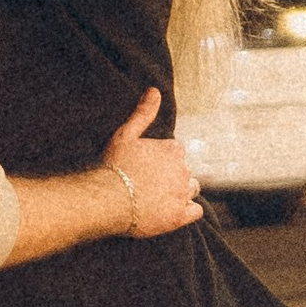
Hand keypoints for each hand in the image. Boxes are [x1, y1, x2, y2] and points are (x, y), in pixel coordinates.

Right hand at [0, 87, 201, 269]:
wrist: (108, 198)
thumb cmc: (115, 165)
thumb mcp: (125, 134)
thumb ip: (143, 113)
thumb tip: (155, 91)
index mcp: (172, 149)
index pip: (176, 152)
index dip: (162, 159)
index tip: (148, 166)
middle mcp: (183, 170)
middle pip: (184, 170)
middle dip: (172, 175)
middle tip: (150, 183)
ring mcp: (183, 193)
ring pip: (192, 188)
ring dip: (182, 191)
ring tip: (161, 197)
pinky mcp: (180, 215)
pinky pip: (196, 211)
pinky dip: (188, 210)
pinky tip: (173, 211)